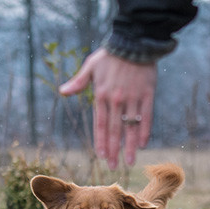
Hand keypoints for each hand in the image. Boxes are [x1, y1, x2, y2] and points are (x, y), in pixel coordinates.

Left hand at [60, 48, 156, 169]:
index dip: (101, 141)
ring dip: (130, 146)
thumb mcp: (90, 66)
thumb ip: (78, 82)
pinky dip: (144, 130)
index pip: (100, 124)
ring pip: (130, 126)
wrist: (133, 42)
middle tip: (112, 166)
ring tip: (130, 161)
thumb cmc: (110, 55)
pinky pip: (146, 116)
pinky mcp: (147, 94)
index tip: (101, 155)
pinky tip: (143, 143)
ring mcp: (133, 98)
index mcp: (101, 95)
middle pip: (114, 130)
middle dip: (114, 150)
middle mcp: (116, 99)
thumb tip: (62, 91)